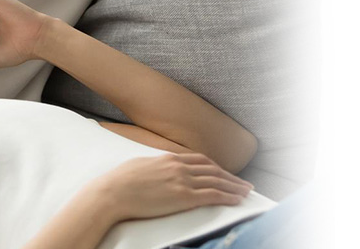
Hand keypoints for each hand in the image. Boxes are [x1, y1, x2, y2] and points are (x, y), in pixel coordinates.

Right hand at [94, 154, 252, 222]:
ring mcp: (182, 181)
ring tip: (246, 192)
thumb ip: (155, 165)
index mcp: (169, 158)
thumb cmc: (121, 181)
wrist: (113, 192)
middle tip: (244, 183)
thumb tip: (159, 167)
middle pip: (213, 170)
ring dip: (234, 186)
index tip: (225, 173)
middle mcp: (179, 167)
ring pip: (217, 181)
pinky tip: (236, 200)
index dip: (216, 167)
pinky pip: (212, 196)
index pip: (200, 160)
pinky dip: (227, 197)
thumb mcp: (141, 165)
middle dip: (231, 177)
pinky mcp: (183, 197)